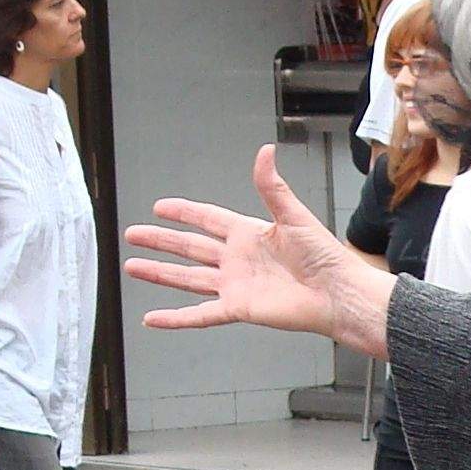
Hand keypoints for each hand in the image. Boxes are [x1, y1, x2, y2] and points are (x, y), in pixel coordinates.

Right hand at [124, 145, 395, 355]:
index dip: (183, 212)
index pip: (207, 219)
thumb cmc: (325, 255)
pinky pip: (201, 313)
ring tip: (132, 267)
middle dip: (161, 241)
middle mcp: (238, 259)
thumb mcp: (293, 215)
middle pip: (190, 247)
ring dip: (160, 273)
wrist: (338, 293)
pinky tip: (152, 318)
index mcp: (249, 233)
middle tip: (133, 234)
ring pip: (188, 278)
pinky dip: (176, 318)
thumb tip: (265, 150)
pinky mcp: (238, 308)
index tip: (160, 207)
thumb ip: (272, 187)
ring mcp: (235, 285)